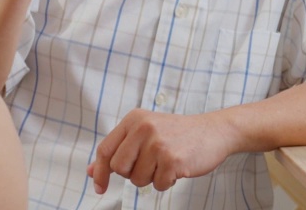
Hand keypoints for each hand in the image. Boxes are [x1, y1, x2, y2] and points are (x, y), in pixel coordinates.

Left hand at [87, 110, 237, 192]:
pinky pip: (157, 186)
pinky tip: (176, 168)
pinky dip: (166, 182)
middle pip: (119, 167)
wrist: (213, 131)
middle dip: (132, 174)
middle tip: (149, 165)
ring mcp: (158, 143)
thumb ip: (119, 150)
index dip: (99, 171)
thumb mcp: (145, 133)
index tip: (99, 186)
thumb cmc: (178, 134)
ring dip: (151, 178)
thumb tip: (91, 170)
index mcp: (134, 119)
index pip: (105, 149)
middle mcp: (143, 128)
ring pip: (137, 180)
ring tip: (166, 163)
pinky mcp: (172, 159)